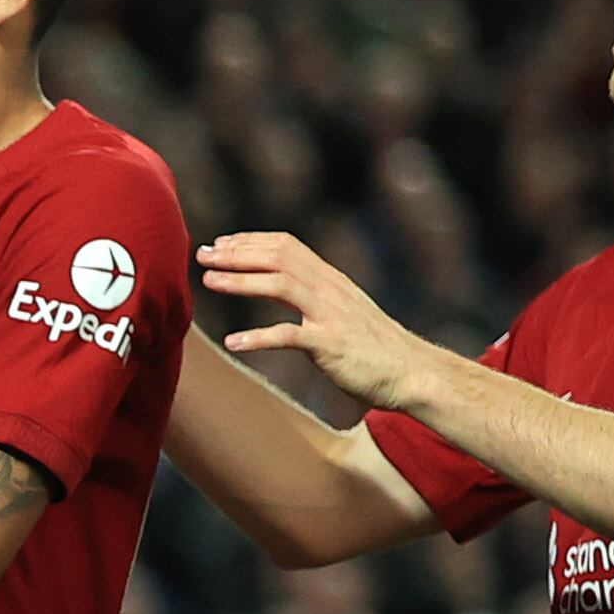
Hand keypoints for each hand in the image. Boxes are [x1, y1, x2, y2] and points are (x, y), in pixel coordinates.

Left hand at [197, 230, 439, 415]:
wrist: (411, 372)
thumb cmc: (375, 347)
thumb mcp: (344, 312)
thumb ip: (316, 298)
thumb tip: (286, 289)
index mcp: (331, 279)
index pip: (286, 245)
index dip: (250, 241)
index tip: (220, 244)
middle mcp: (330, 289)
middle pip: (278, 258)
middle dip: (237, 254)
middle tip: (201, 255)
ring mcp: (330, 315)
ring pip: (280, 285)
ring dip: (241, 281)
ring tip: (208, 282)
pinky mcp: (330, 344)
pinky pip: (289, 336)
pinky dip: (258, 338)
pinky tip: (232, 343)